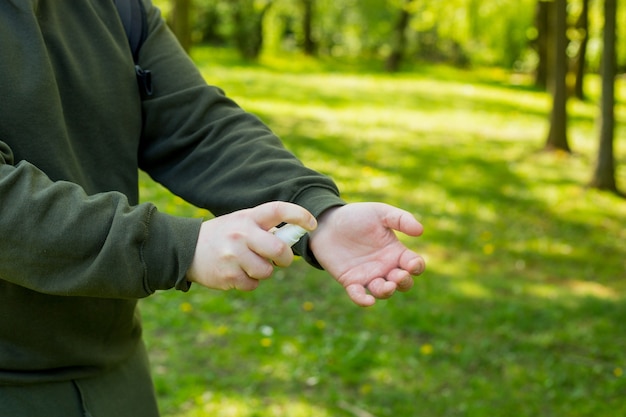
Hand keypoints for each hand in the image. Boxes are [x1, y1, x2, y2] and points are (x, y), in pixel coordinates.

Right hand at [186, 201, 316, 290]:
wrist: (186, 250)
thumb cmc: (224, 235)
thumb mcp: (241, 222)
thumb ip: (264, 228)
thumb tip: (293, 238)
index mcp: (248, 217)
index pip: (278, 210)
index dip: (299, 215)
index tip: (312, 224)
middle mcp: (241, 234)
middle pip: (279, 251)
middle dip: (285, 259)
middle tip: (282, 261)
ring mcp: (233, 255)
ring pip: (267, 271)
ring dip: (263, 271)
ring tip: (248, 264)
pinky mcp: (228, 275)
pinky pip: (252, 284)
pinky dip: (249, 282)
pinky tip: (237, 273)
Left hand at [309, 203, 424, 306]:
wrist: (327, 222)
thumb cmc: (356, 216)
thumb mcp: (380, 212)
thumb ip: (400, 219)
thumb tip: (420, 230)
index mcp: (395, 251)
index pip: (414, 265)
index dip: (417, 267)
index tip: (411, 264)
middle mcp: (385, 267)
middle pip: (403, 283)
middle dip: (404, 282)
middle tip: (398, 275)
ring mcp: (368, 276)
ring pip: (383, 292)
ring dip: (387, 292)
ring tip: (387, 285)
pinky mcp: (350, 281)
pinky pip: (359, 296)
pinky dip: (363, 300)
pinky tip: (367, 300)